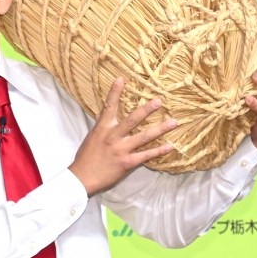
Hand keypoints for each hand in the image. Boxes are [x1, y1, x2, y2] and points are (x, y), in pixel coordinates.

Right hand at [69, 77, 177, 196]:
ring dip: (160, 129)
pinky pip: (146, 155)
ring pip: (144, 137)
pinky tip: (170, 147)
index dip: (114, 92)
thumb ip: (101, 126)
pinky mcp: (127, 163)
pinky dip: (159, 151)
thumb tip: (104, 114)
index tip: (121, 79)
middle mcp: (113, 137)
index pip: (109, 107)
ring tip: (174, 122)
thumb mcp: (91, 138)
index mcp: (102, 129)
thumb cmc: (86, 158)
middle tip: (159, 101)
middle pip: (132, 120)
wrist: (82, 178)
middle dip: (146, 110)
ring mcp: (121, 150)